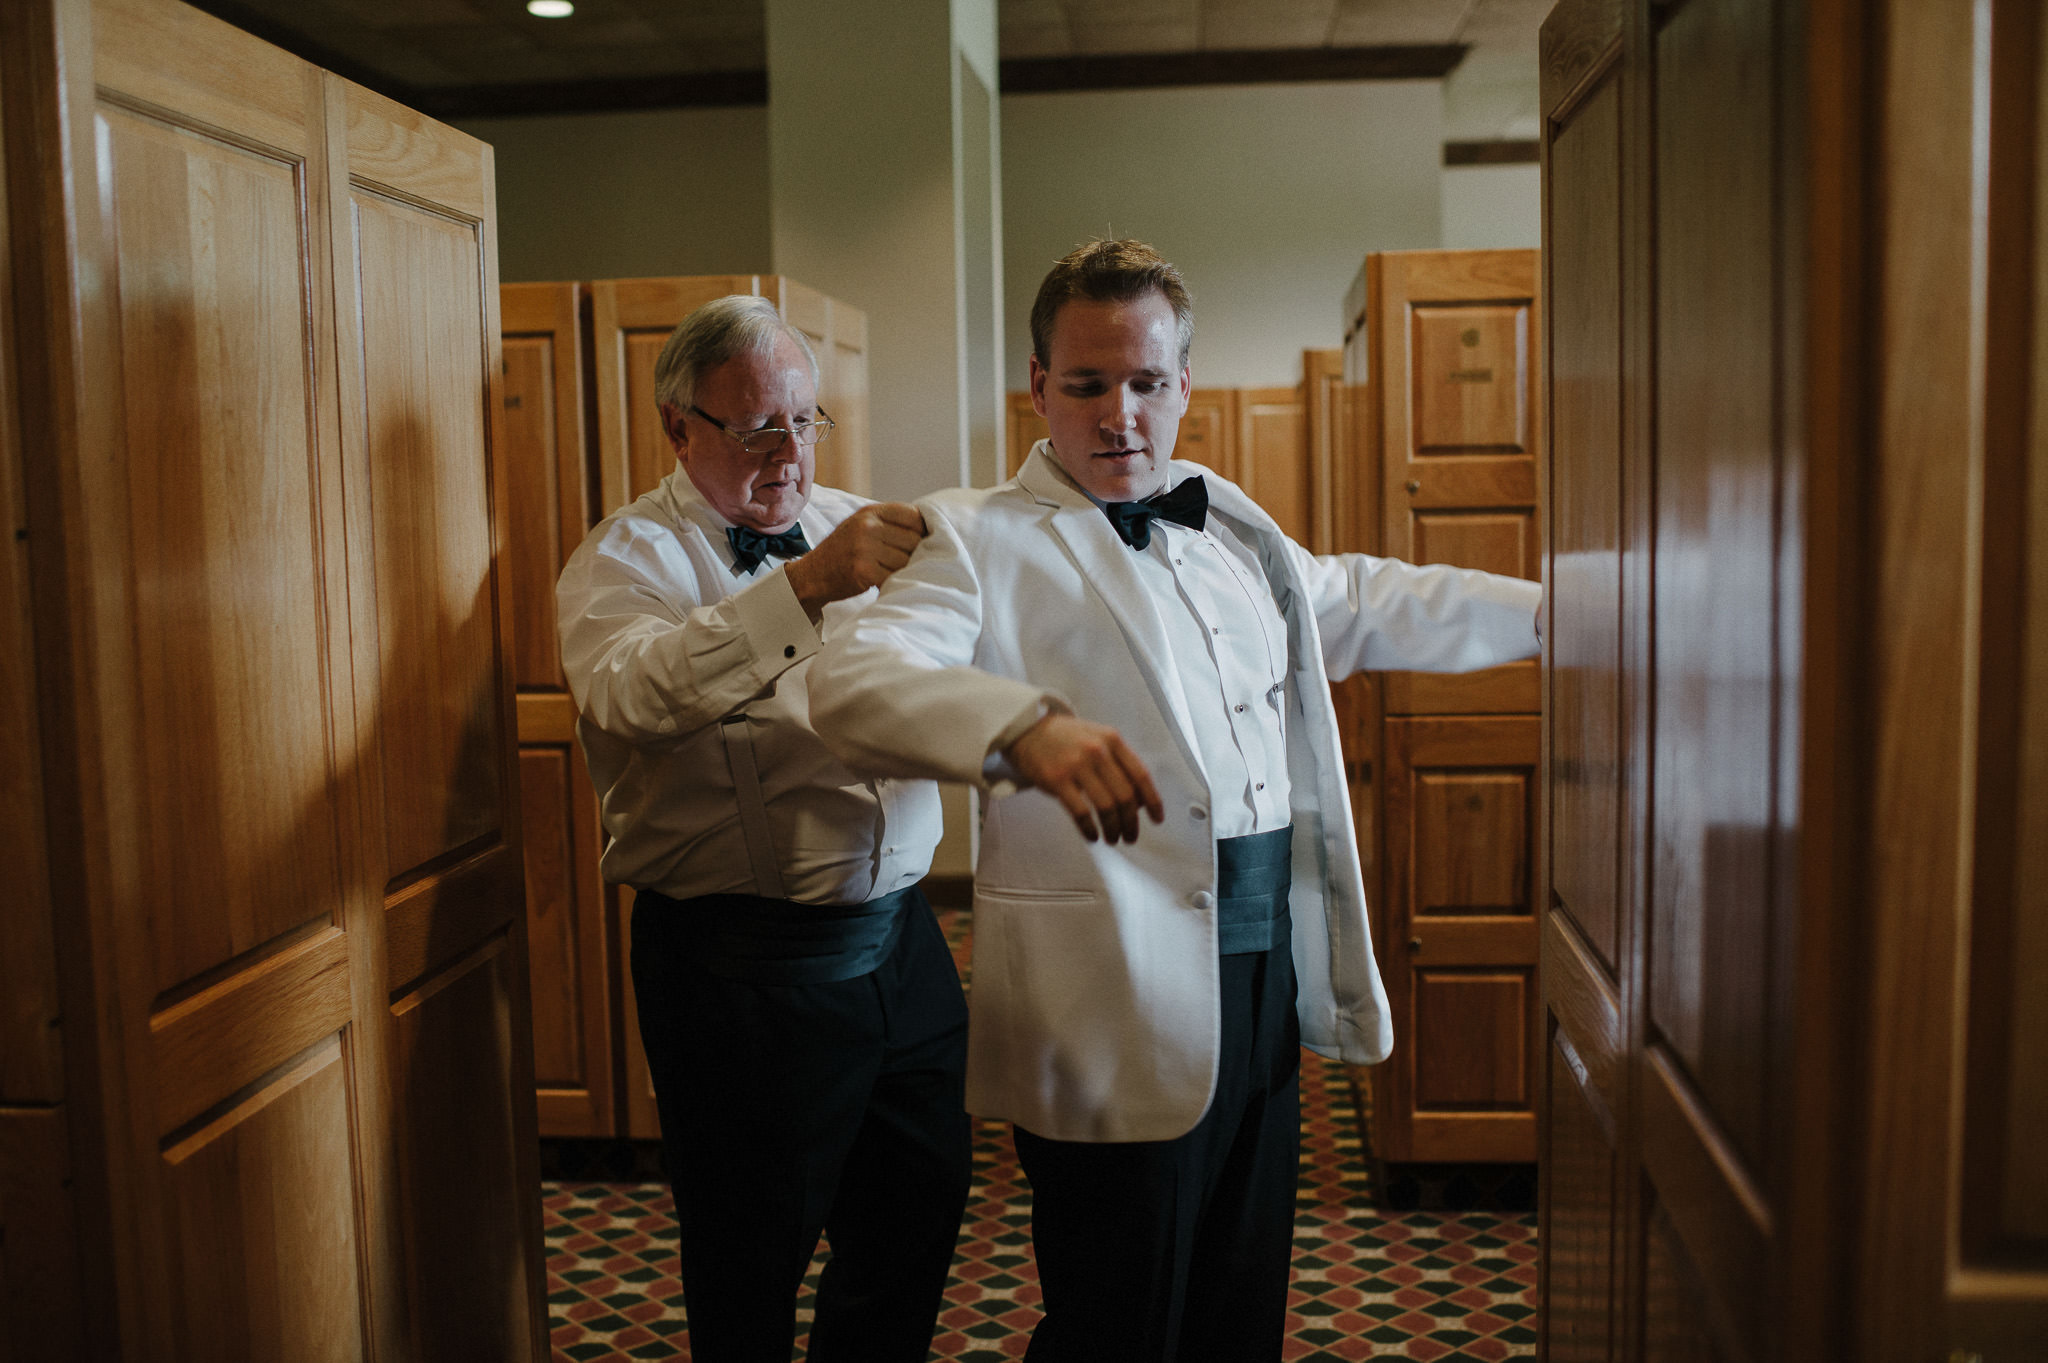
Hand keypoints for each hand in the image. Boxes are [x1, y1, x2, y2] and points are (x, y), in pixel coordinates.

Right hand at [785, 502, 927, 616]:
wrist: (812, 575)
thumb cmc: (844, 551)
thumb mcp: (862, 525)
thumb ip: (889, 522)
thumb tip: (932, 526)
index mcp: (870, 511)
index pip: (914, 515)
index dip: (920, 531)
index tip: (914, 542)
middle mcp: (867, 526)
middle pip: (914, 540)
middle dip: (912, 553)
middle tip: (898, 562)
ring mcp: (864, 548)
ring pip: (906, 561)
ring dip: (902, 570)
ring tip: (887, 571)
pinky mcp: (863, 571)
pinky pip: (894, 577)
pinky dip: (892, 583)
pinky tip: (881, 581)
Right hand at [1005, 713, 1163, 844]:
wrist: (1025, 729)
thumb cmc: (1065, 737)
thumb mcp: (1097, 738)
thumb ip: (1118, 762)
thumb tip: (1140, 799)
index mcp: (1112, 740)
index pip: (1141, 775)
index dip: (1153, 801)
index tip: (1157, 819)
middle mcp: (1097, 751)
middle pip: (1126, 796)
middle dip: (1131, 822)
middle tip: (1131, 836)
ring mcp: (1076, 765)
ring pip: (1106, 807)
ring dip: (1113, 828)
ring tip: (1113, 838)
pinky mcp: (1057, 780)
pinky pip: (1081, 812)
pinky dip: (1090, 829)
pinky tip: (1092, 836)